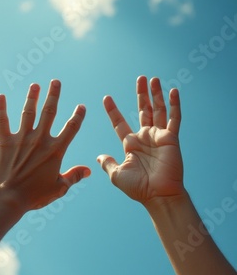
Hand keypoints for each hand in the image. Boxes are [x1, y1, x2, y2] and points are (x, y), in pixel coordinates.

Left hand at [0, 80, 90, 212]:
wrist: (7, 197)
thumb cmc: (34, 195)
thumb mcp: (58, 188)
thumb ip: (74, 177)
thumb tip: (89, 170)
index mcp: (55, 151)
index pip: (71, 128)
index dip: (77, 116)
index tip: (81, 106)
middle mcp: (39, 140)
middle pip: (49, 112)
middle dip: (53, 95)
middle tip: (56, 82)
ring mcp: (21, 139)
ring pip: (28, 112)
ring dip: (32, 97)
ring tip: (35, 85)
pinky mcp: (4, 141)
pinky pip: (2, 121)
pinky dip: (1, 108)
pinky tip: (0, 96)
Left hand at [97, 76, 184, 208]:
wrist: (158, 195)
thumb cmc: (138, 188)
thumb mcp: (117, 175)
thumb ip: (108, 163)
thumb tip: (98, 156)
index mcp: (131, 144)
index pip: (120, 122)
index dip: (113, 110)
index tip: (106, 97)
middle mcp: (145, 137)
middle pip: (143, 110)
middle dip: (141, 94)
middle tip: (140, 78)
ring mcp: (159, 136)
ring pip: (158, 110)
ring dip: (156, 94)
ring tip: (153, 79)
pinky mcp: (171, 138)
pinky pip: (174, 118)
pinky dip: (174, 105)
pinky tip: (173, 91)